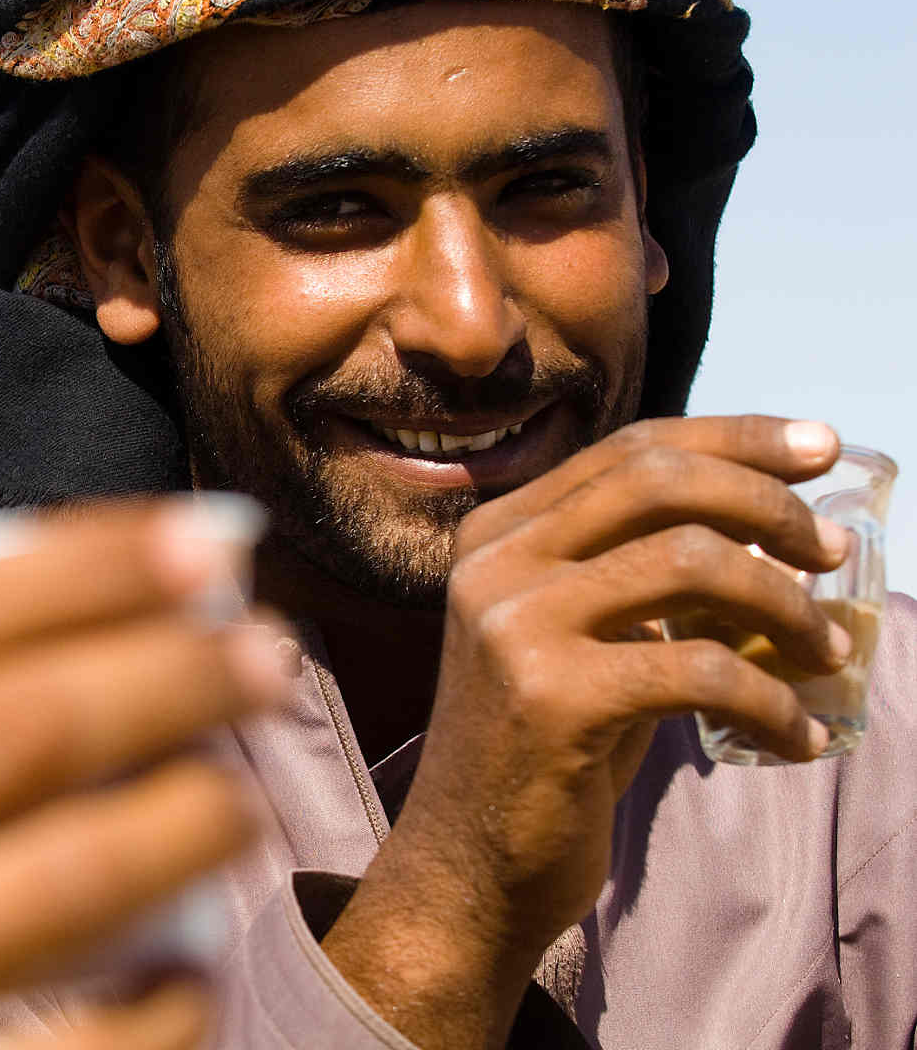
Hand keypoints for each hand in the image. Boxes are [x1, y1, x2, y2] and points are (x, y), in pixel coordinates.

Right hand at [0, 500, 287, 1049]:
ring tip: (246, 789)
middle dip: (172, 675)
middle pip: (6, 727)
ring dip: (187, 818)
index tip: (203, 538)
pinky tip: (189, 973)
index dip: (85, 565)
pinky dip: (154, 1007)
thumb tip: (31, 631)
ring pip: (52, 877)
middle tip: (270, 652)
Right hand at [323, 416, 849, 1048]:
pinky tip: (797, 737)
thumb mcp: (579, 639)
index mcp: (495, 533)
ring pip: (692, 562)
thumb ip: (637, 573)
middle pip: (660, 482)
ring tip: (826, 653)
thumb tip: (774, 529)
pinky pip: (701, 669)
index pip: (631, 448)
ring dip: (788, 606)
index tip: (822, 448)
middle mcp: (493, 563)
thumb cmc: (546, 751)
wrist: (470, 866)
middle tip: (834, 553)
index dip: (736, 438)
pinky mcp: (552, 698)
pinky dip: (773, 701)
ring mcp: (514, 626)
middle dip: (772, 505)